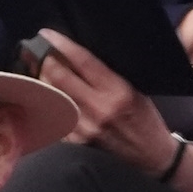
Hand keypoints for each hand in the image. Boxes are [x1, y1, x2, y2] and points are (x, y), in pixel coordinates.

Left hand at [37, 29, 182, 176]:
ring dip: (43, 82)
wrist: (154, 157)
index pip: (82, 61)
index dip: (61, 44)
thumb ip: (109, 76)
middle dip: (45, 61)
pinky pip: (56, 118)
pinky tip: (49, 98)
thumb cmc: (147, 121)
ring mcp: (87, 127)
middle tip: (38, 53)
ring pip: (53, 97)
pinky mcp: (79, 143)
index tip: (46, 35)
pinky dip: (50, 105)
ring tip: (39, 73)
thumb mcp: (136, 91)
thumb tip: (78, 58)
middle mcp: (100, 108)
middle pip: (59, 77)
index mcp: (118, 91)